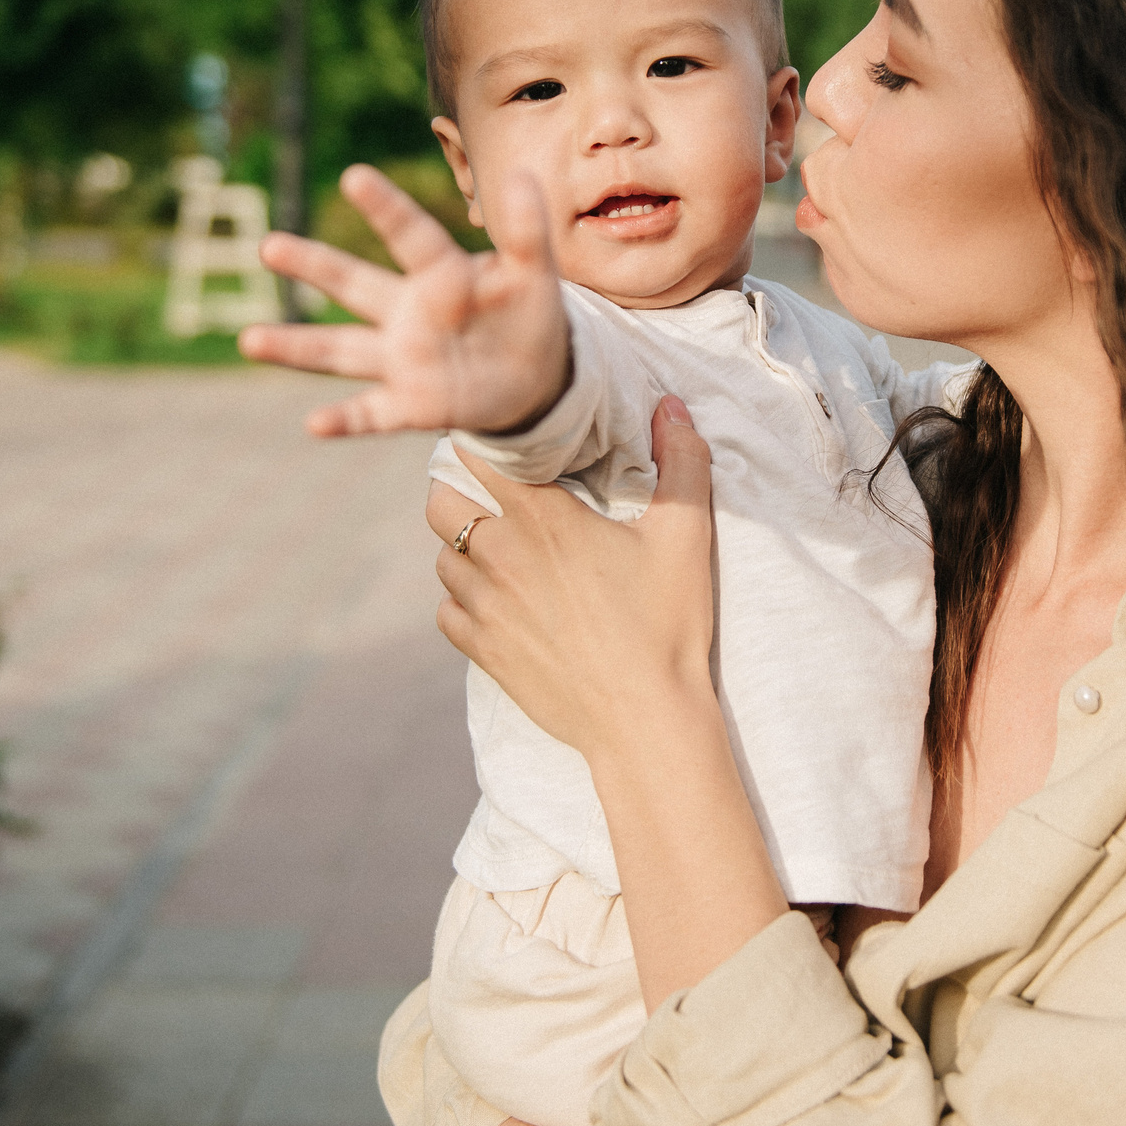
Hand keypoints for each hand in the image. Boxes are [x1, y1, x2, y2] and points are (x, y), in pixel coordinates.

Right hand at [237, 164, 569, 436]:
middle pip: (353, 285)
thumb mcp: (535, 272)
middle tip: (268, 245)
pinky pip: (372, 413)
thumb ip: (525, 229)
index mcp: (440, 275)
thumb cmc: (525, 313)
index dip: (386, 209)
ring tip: (250, 339)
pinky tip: (314, 425)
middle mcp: (407, 312)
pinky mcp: (411, 404)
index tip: (355, 176)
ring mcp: (402, 359)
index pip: (412, 238)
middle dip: (314, 267)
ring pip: (340, 350)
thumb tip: (518, 175)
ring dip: (297, 346)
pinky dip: (345, 420)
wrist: (535, 377)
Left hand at [428, 397, 790, 1009]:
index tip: (502, 439)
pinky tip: (499, 601)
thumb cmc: (667, 625)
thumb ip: (682, 461)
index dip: (484, 439)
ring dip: (463, 548)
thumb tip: (671, 404)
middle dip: (459, 489)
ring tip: (501, 549)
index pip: (481, 453)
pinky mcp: (481, 650)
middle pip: (440, 501)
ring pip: (442, 558)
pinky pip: (446, 611)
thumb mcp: (685, 535)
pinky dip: (463, 600)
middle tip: (494, 493)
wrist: (644, 720)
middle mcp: (499, 556)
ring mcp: (483, 607)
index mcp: (542, 518)